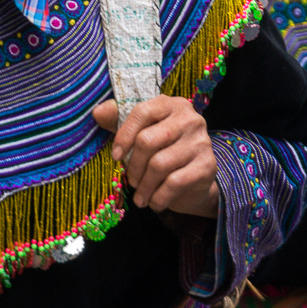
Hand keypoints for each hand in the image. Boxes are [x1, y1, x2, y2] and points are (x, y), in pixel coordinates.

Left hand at [92, 97, 219, 217]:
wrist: (195, 181)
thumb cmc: (162, 152)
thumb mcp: (140, 133)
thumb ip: (118, 120)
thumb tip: (98, 113)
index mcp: (171, 104)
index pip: (142, 112)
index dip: (124, 135)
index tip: (116, 156)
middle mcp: (190, 119)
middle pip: (148, 140)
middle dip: (134, 166)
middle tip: (131, 181)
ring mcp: (201, 142)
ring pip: (160, 165)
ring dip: (144, 186)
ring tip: (140, 196)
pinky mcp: (207, 166)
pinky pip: (174, 183)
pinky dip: (158, 197)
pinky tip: (153, 202)